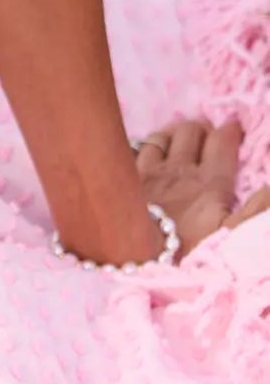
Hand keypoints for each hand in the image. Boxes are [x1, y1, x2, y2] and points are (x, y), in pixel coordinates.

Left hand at [133, 117, 269, 261]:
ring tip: (180, 137)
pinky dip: (148, 145)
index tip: (236, 126)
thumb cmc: (190, 250)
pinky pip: (138, 148)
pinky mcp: (128, 176)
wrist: (138, 256)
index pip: (222, 142)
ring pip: (163, 135)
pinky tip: (150, 151)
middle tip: (208, 135)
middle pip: (191, 132)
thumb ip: (255, 210)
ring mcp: (151, 169)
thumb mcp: (232, 235)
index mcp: (210, 181)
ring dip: (174, 133)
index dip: (231, 131)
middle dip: (202, 129)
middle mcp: (180, 168)